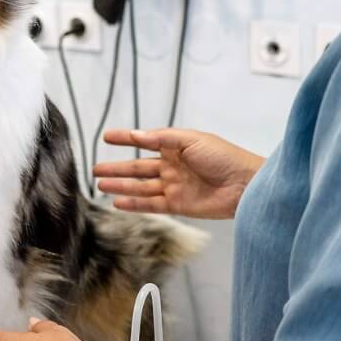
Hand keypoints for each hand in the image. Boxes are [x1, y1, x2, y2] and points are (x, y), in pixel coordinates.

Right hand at [96, 128, 263, 219]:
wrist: (246, 185)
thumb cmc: (222, 157)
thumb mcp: (191, 140)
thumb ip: (162, 138)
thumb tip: (136, 134)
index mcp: (175, 147)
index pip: (145, 141)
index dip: (126, 138)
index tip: (106, 137)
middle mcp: (171, 166)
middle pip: (138, 167)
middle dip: (117, 168)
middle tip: (95, 169)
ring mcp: (174, 186)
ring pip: (141, 186)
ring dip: (121, 186)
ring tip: (100, 185)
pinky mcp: (178, 205)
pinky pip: (151, 204)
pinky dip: (134, 204)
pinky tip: (118, 202)